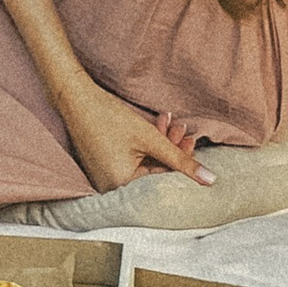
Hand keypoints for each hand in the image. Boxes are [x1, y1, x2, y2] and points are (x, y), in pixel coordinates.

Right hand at [56, 80, 216, 196]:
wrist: (76, 98)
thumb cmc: (109, 118)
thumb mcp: (150, 138)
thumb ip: (181, 160)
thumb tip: (211, 181)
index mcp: (122, 187)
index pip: (162, 180)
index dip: (181, 161)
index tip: (192, 140)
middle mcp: (112, 188)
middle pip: (154, 172)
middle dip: (170, 148)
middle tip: (182, 129)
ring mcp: (106, 177)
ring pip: (144, 163)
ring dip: (159, 143)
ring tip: (169, 121)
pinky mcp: (104, 165)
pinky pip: (132, 159)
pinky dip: (144, 144)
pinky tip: (155, 125)